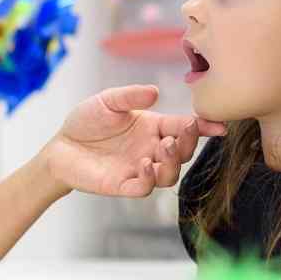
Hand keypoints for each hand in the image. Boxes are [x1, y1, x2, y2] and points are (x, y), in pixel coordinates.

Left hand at [42, 84, 225, 197]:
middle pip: (183, 152)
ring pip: (170, 174)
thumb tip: (156, 91)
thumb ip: (130, 96)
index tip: (219, 126)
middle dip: (188, 145)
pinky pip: (145, 188)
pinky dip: (150, 179)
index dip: (203, 127)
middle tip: (179, 136)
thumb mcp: (108, 100)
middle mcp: (151, 149)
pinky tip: (145, 164)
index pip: (184, 127)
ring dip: (173, 163)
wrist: (61, 145)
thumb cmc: (87, 121)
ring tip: (163, 148)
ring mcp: (139, 169)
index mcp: (152, 127)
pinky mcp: (123, 185)